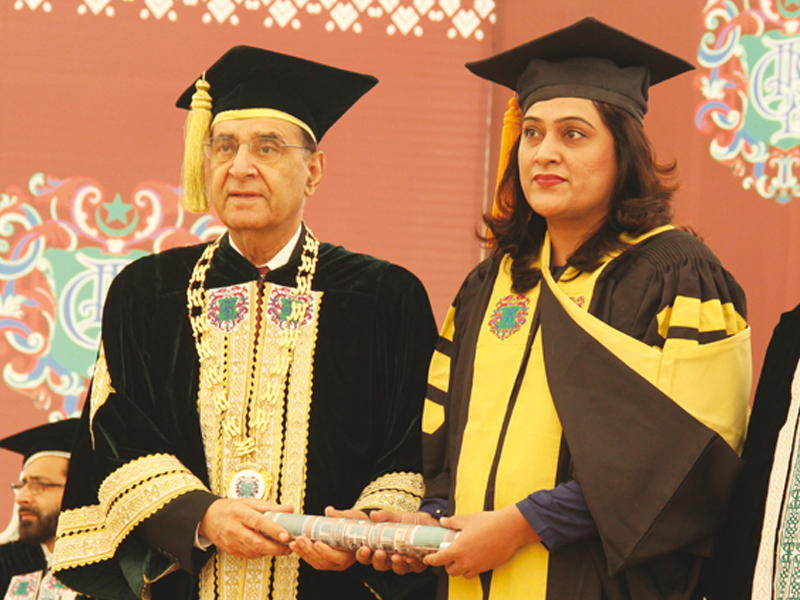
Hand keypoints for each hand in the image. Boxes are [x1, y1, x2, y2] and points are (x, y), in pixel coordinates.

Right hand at [198, 498, 293, 558]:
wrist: (209, 518)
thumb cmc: (230, 509)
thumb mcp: (250, 502)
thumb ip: (270, 507)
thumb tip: (288, 510)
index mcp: (241, 513)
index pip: (259, 522)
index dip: (273, 530)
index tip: (285, 535)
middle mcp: (235, 529)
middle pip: (257, 543)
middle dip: (275, 548)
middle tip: (288, 547)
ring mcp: (232, 542)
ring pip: (254, 552)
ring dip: (270, 551)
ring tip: (281, 547)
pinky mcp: (231, 551)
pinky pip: (249, 556)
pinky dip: (260, 553)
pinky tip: (267, 548)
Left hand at [289, 506, 363, 570]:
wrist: (358, 528)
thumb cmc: (358, 524)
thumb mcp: (353, 517)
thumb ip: (341, 516)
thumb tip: (329, 510)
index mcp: (352, 553)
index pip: (339, 557)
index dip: (327, 552)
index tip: (317, 543)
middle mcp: (342, 562)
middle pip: (324, 561)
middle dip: (310, 551)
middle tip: (301, 539)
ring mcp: (333, 563)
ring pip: (317, 562)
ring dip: (304, 552)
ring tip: (294, 542)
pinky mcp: (325, 560)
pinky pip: (313, 560)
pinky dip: (303, 553)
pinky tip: (295, 545)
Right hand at [354, 510, 438, 574]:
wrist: (429, 522)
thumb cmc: (410, 522)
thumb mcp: (396, 517)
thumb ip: (384, 516)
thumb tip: (373, 515)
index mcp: (381, 547)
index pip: (367, 555)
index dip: (363, 555)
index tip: (364, 549)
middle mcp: (391, 557)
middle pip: (380, 565)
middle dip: (378, 560)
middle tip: (380, 553)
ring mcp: (404, 562)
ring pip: (397, 568)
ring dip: (396, 564)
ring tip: (396, 556)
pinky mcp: (418, 564)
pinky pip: (414, 568)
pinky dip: (412, 564)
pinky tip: (411, 558)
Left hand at [423, 505, 539, 578]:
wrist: (509, 529)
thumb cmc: (488, 522)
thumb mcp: (467, 519)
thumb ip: (452, 522)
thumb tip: (443, 521)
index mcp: (458, 549)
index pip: (439, 560)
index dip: (431, 560)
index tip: (427, 558)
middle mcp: (466, 561)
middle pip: (450, 571)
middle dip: (447, 565)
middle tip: (448, 556)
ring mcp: (477, 566)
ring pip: (463, 574)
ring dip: (459, 569)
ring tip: (461, 558)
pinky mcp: (487, 568)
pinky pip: (475, 573)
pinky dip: (471, 569)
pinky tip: (473, 558)